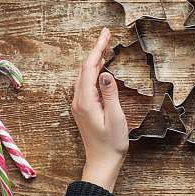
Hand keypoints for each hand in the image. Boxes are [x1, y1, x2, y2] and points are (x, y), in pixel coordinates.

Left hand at [71, 28, 128, 191]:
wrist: (102, 162)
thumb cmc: (112, 143)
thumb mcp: (116, 118)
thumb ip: (110, 94)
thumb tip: (106, 72)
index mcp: (86, 101)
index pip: (90, 68)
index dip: (98, 48)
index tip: (105, 33)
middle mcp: (78, 100)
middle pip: (85, 68)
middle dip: (95, 49)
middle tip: (107, 34)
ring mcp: (79, 104)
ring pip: (84, 74)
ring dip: (94, 58)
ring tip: (105, 45)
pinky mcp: (83, 107)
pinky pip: (86, 82)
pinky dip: (94, 70)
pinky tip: (101, 66)